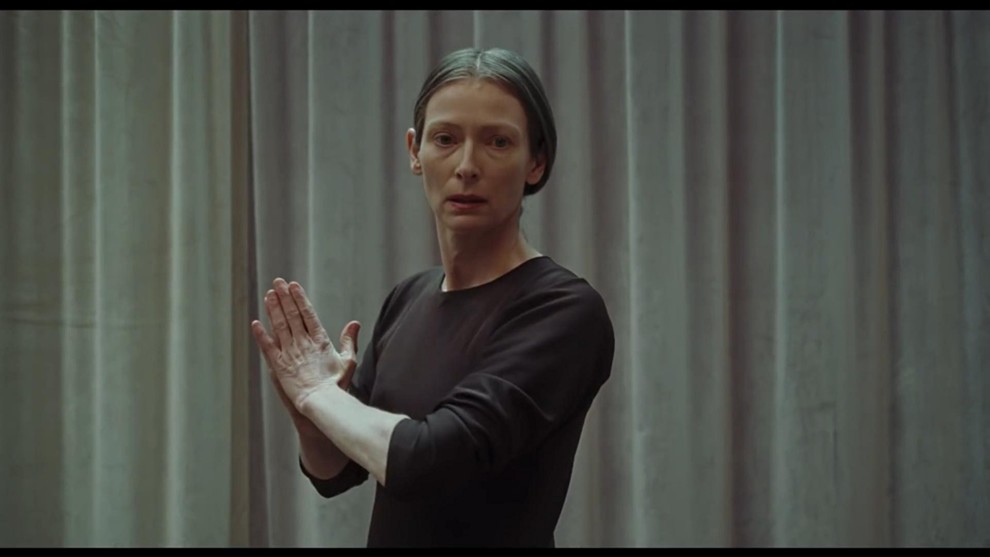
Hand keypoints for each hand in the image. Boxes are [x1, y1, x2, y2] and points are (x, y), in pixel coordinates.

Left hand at [251, 278, 360, 416]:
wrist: (321, 401)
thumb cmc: (336, 384)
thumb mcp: (348, 361)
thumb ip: (349, 340)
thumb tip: (354, 323)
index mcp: (320, 340)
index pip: (308, 314)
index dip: (300, 299)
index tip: (293, 286)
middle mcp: (303, 343)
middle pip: (291, 315)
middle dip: (284, 297)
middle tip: (277, 282)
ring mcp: (289, 353)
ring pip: (279, 326)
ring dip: (273, 309)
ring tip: (269, 294)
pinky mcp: (278, 365)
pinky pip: (267, 347)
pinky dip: (261, 335)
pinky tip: (256, 323)